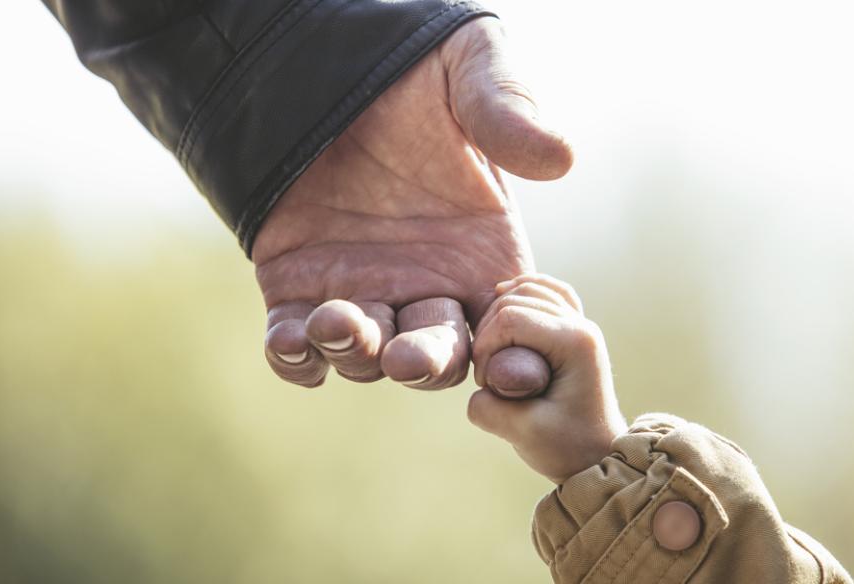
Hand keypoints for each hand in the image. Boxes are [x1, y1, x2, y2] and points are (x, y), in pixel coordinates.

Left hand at [253, 18, 572, 388]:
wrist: (321, 61)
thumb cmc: (412, 65)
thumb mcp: (468, 70)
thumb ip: (508, 111)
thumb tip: (561, 158)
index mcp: (482, 255)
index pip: (508, 326)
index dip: (513, 353)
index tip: (508, 363)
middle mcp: (426, 285)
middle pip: (438, 356)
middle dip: (425, 364)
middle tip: (408, 357)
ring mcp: (363, 291)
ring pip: (366, 356)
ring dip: (355, 353)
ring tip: (337, 321)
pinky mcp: (299, 287)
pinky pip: (298, 343)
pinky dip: (295, 356)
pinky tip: (292, 342)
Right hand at [467, 274, 627, 482]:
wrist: (600, 457)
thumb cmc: (568, 448)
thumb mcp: (522, 434)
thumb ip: (488, 408)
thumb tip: (479, 385)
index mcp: (575, 343)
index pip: (510, 318)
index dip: (485, 347)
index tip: (485, 384)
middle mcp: (582, 325)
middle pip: (516, 299)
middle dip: (489, 333)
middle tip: (488, 375)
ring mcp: (581, 324)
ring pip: (529, 289)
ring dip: (500, 313)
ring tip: (492, 351)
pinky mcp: (574, 329)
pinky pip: (548, 291)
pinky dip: (523, 291)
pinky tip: (504, 298)